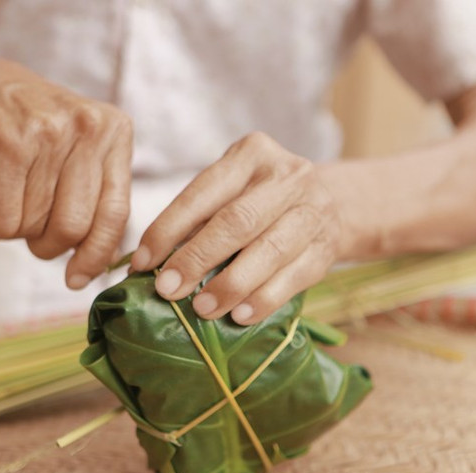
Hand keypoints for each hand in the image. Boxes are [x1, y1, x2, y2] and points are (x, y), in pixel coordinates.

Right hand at [0, 53, 132, 288]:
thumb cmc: (17, 125)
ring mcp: (47, 134)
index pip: (117, 213)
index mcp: (113, 132)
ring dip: (11, 231)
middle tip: (26, 228)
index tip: (78, 279)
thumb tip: (99, 263)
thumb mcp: (72, 146)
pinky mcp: (6, 144)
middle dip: (46, 245)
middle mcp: (87, 129)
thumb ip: (93, 194)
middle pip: (74, 228)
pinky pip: (1, 220)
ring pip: (34, 226)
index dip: (97, 255)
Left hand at [131, 132, 346, 324]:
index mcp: (252, 153)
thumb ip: (198, 219)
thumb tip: (148, 265)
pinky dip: (263, 300)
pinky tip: (239, 316)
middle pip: (237, 221)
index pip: (203, 192)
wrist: (333, 204)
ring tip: (202, 309)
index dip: (168, 229)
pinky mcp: (326, 248)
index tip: (142, 262)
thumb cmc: (262, 200)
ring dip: (230, 286)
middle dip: (196, 259)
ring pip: (268, 252)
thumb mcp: (233, 191)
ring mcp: (313, 211)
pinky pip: (293, 278)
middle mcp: (288, 176)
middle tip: (168, 290)